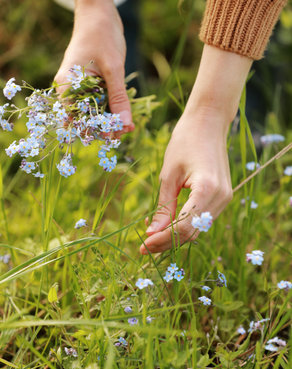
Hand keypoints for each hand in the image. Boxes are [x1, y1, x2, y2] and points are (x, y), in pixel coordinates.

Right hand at [54, 3, 133, 131]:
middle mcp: (69, 90)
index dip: (96, 130)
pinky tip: (125, 116)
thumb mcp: (113, 69)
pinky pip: (99, 102)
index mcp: (66, 86)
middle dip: (105, 127)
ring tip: (129, 127)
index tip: (115, 136)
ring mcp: (79, 88)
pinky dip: (112, 109)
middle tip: (127, 132)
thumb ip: (118, 98)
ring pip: (94, 112)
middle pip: (86, 118)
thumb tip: (125, 125)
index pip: (78, 119)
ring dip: (110, 120)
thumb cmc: (102, 35)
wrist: (99, 13)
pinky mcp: (90, 85)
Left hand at [140, 107, 232, 253]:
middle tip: (144, 245)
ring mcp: (226, 198)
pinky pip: (202, 219)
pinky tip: (167, 224)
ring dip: (175, 236)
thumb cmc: (185, 142)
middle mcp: (222, 197)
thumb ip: (163, 207)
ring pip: (198, 229)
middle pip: (192, 233)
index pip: (184, 227)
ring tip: (152, 235)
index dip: (163, 240)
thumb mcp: (168, 175)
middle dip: (167, 242)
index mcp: (207, 189)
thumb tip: (152, 234)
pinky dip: (185, 225)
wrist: (208, 122)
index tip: (143, 245)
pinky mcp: (223, 197)